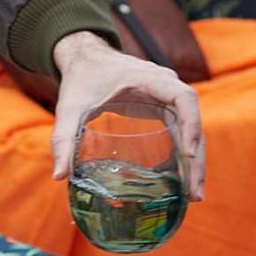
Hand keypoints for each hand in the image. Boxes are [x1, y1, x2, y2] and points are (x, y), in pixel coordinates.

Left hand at [46, 31, 206, 198]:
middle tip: (195, 193)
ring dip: (195, 162)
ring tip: (193, 195)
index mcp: (150, 79)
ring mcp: (168, 97)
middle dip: (196, 158)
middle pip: (194, 120)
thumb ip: (63, 138)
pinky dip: (184, 155)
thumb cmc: (81, 78)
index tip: (187, 154)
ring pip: (192, 129)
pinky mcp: (164, 108)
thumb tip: (59, 176)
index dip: (190, 125)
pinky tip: (183, 182)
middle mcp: (166, 86)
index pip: (183, 98)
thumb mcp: (70, 107)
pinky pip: (182, 131)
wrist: (86, 59)